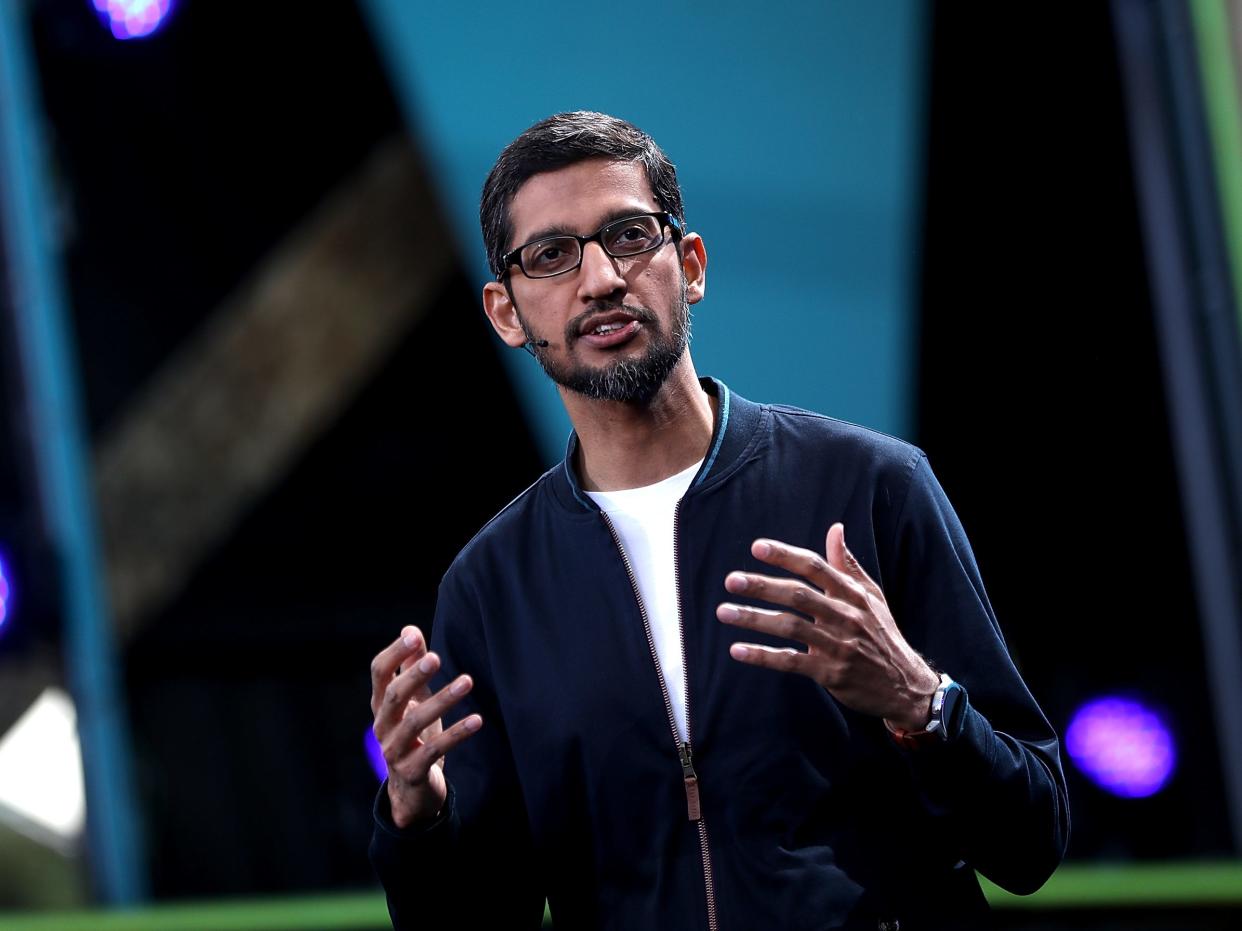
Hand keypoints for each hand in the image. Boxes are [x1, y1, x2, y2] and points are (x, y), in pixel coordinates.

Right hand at [370, 626, 482, 827]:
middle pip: (393, 696)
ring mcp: (394, 750)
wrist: (410, 789)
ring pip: (414, 723)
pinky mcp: (412, 771)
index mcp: (382, 704)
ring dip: (442, 700)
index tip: (414, 636)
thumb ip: (411, 667)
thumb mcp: (413, 700)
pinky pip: (434, 751)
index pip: (379, 673)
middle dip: (414, 676)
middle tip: (436, 657)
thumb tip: (410, 630)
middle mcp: (383, 726)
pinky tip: (477, 720)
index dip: (394, 653)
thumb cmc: (413, 735)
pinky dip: (457, 734)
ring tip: (467, 681)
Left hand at [716, 523, 939, 731]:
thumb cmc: (882, 634)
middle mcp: (846, 616)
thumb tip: (835, 529)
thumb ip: (847, 564)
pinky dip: (763, 656)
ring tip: (724, 612)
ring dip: (754, 619)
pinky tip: (738, 650)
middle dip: (762, 586)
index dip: (785, 556)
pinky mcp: (830, 673)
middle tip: (731, 581)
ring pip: (790, 627)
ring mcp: (838, 645)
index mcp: (853, 594)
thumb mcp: (872, 596)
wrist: (905, 684)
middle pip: (798, 595)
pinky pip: (791, 661)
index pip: (815, 567)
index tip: (757, 547)